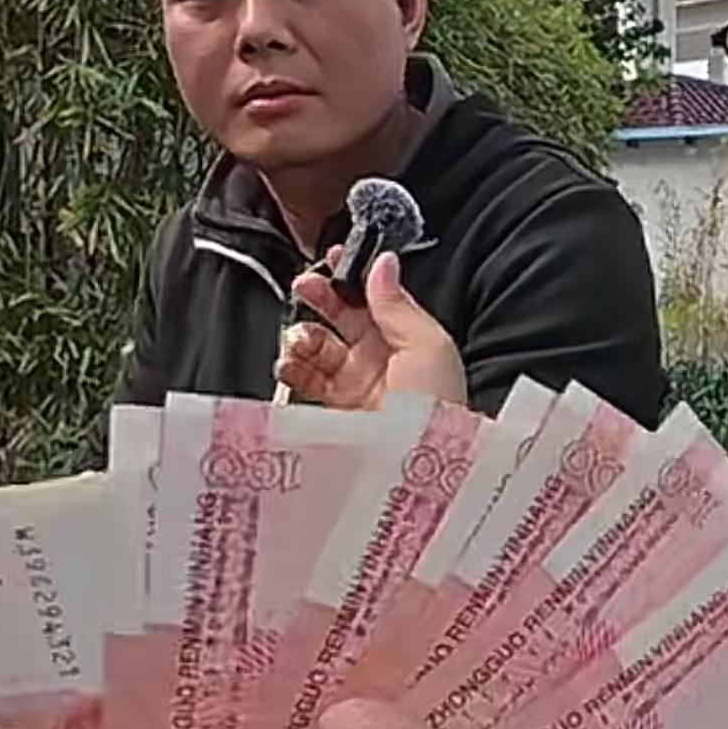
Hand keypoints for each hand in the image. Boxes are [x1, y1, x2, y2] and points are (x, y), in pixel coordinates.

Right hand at [275, 248, 466, 410]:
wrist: (418, 470)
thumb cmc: (436, 408)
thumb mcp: (427, 346)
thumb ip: (398, 303)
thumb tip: (383, 262)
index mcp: (407, 339)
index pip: (374, 297)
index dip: (352, 276)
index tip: (333, 258)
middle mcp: (379, 360)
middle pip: (340, 317)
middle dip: (320, 297)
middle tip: (306, 288)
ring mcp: (353, 385)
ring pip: (317, 346)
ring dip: (303, 334)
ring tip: (302, 340)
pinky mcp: (332, 411)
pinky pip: (304, 380)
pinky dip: (291, 367)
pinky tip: (291, 363)